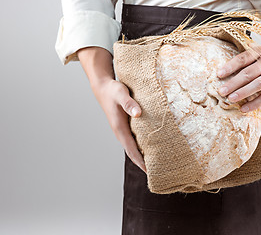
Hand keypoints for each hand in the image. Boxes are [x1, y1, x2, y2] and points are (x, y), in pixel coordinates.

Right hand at [77, 47, 146, 173]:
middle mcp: (121, 132)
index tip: (150, 172)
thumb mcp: (121, 94)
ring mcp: (123, 130)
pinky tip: (151, 148)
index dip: (140, 161)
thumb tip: (137, 114)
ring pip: (134, 147)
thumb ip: (129, 103)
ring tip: (157, 165)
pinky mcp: (126, 126)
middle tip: (157, 173)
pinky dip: (142, 147)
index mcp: (119, 129)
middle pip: (133, 153)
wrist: (103, 87)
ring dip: (143, 157)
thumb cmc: (113, 90)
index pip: (132, 150)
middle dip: (143, 164)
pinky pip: (135, 140)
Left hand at [216, 34, 260, 112]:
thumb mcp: (259, 56)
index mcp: (260, 52)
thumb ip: (245, 61)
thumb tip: (221, 72)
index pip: (243, 59)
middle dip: (233, 83)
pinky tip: (243, 109)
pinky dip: (254, 104)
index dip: (230, 66)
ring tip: (230, 99)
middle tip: (221, 91)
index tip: (219, 75)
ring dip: (242, 93)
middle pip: (248, 73)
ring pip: (257, 85)